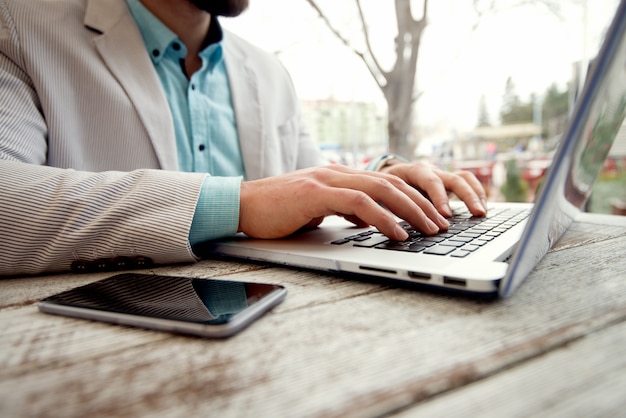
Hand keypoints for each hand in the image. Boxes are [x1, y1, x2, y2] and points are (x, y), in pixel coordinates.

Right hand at [238, 165, 451, 239]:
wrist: (241, 205)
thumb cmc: (277, 212)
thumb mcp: (318, 210)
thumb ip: (343, 209)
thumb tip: (368, 220)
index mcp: (340, 177)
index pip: (386, 184)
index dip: (413, 200)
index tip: (431, 218)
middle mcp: (338, 173)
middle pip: (392, 184)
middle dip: (422, 205)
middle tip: (442, 225)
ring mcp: (328, 180)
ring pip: (382, 190)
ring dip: (411, 211)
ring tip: (430, 230)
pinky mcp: (317, 193)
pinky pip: (359, 203)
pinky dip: (383, 218)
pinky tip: (398, 232)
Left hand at [379, 160, 487, 217]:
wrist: (383, 177)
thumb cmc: (384, 189)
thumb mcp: (384, 196)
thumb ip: (390, 207)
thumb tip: (394, 228)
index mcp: (413, 171)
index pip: (430, 181)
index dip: (439, 197)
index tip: (446, 214)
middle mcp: (430, 171)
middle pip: (453, 179)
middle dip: (466, 196)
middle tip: (476, 213)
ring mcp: (440, 175)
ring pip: (464, 178)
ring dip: (476, 194)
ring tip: (482, 213)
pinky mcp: (447, 182)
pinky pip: (467, 183)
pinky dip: (476, 194)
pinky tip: (481, 210)